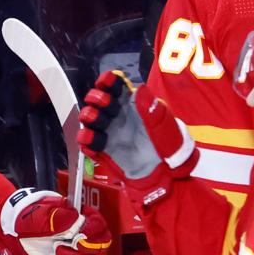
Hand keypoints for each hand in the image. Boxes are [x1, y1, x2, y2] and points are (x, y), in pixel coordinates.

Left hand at [0, 188, 111, 254]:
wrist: (20, 233)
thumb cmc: (32, 219)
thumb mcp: (40, 213)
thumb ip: (56, 217)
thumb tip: (72, 220)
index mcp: (83, 218)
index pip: (99, 227)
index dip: (92, 238)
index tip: (78, 243)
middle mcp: (88, 238)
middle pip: (98, 252)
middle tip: (59, 252)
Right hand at [78, 70, 196, 207]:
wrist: (166, 172)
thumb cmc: (168, 144)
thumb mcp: (163, 124)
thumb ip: (150, 108)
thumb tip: (139, 88)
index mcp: (130, 103)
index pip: (114, 86)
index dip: (107, 81)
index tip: (105, 82)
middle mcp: (116, 115)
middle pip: (96, 100)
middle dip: (96, 98)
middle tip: (105, 103)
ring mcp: (108, 132)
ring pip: (88, 119)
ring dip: (89, 116)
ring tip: (95, 119)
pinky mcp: (103, 150)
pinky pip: (87, 142)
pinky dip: (85, 139)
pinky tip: (91, 139)